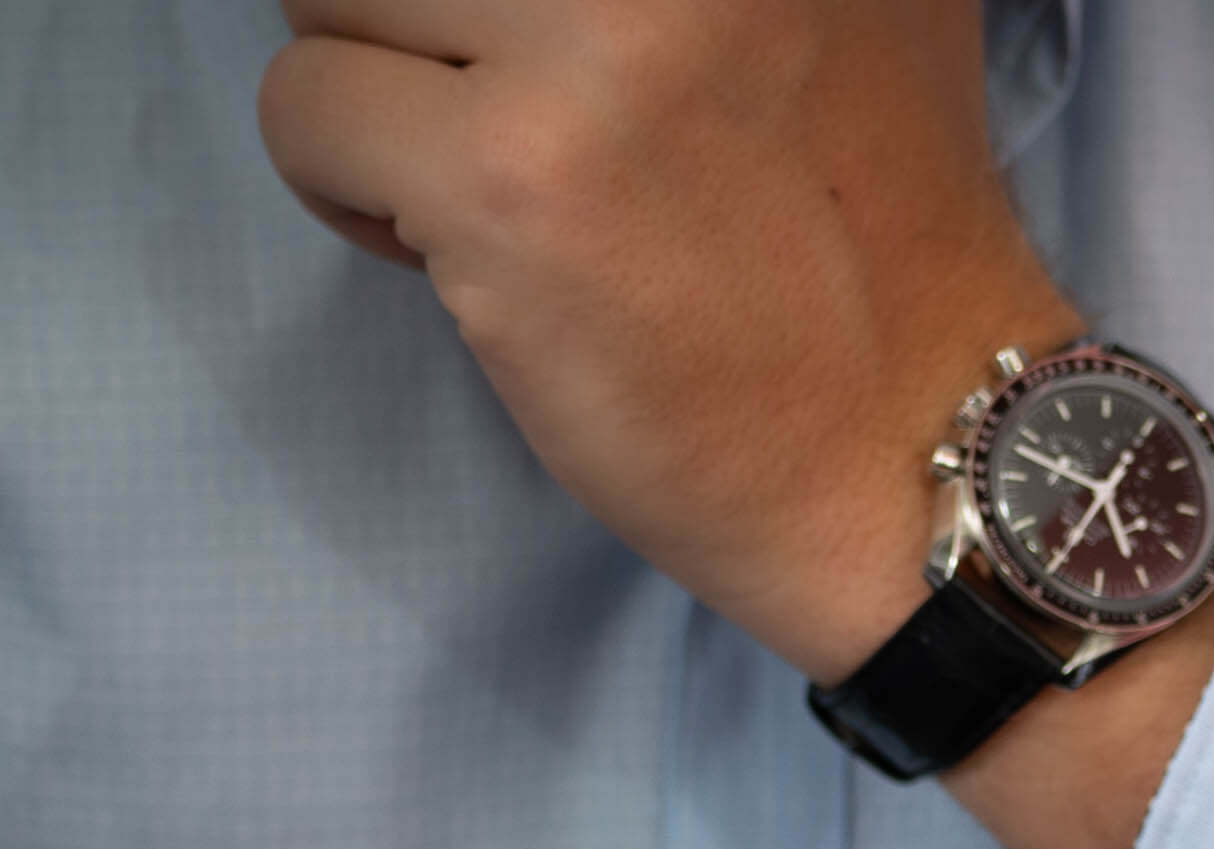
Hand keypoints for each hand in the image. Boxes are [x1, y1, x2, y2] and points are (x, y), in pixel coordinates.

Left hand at [257, 0, 1079, 681]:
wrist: (910, 442)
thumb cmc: (869, 238)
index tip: (521, 53)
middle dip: (416, 16)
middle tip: (498, 109)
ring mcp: (592, 38)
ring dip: (374, 94)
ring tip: (486, 181)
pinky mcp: (509, 176)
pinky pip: (303, 109)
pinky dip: (349, 193)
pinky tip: (463, 252)